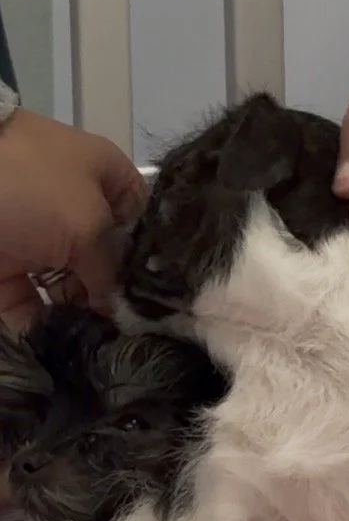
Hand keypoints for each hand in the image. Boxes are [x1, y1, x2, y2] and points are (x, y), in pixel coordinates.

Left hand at [0, 109, 145, 330]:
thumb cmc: (32, 190)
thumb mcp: (89, 224)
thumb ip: (112, 270)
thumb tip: (117, 307)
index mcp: (99, 174)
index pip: (138, 216)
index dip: (150, 254)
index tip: (161, 294)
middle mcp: (69, 206)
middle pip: (103, 257)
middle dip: (116, 292)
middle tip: (134, 327)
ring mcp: (32, 237)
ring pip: (67, 283)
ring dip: (82, 313)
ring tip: (102, 343)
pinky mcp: (2, 268)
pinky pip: (29, 303)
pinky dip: (44, 324)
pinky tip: (68, 346)